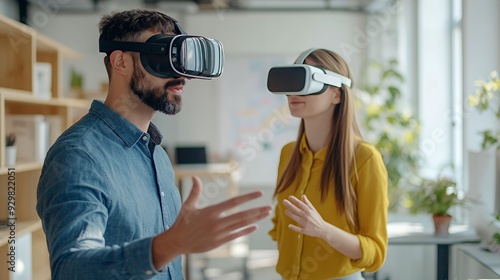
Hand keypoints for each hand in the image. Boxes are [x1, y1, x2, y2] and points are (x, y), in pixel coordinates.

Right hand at [152, 176, 271, 267]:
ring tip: (266, 214)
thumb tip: (194, 177)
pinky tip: (255, 226)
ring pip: (241, 225)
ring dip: (255, 219)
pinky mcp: (218, 242)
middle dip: (257, 210)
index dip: (248, 197)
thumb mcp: (188, 206)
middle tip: (270, 207)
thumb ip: (194, 192)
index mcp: (211, 211)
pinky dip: (246, 231)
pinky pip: (236, 236)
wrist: (176, 242)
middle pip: (242, 215)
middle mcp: (217, 222)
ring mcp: (219, 233)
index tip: (260, 193)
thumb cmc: (182, 223)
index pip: (234, 202)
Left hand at [283, 195, 325, 237]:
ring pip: (296, 218)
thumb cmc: (317, 218)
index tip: (289, 197)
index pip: (301, 204)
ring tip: (285, 211)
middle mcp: (306, 217)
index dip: (295, 200)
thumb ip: (307, 203)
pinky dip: (294, 228)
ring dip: (290, 214)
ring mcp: (305, 224)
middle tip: (284, 201)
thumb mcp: (313, 210)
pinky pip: (298, 229)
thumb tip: (302, 195)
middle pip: (297, 210)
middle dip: (290, 205)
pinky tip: (289, 226)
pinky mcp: (305, 230)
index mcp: (309, 211)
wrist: (323, 229)